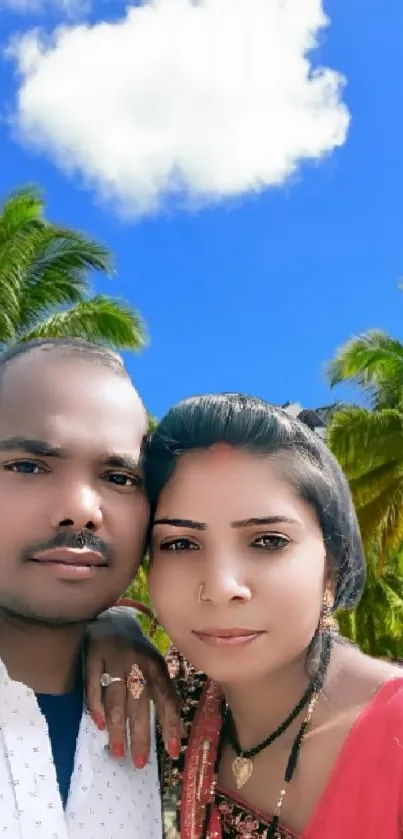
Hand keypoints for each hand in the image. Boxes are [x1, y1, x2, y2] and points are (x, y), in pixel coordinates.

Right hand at [85, 609, 181, 767]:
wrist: (111, 618)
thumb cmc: (137, 650)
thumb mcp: (154, 664)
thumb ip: (162, 690)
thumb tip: (175, 727)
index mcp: (156, 666)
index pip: (166, 699)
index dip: (170, 725)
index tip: (172, 751)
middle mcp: (137, 663)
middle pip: (140, 705)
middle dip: (141, 735)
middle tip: (139, 763)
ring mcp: (114, 659)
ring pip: (116, 700)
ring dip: (118, 729)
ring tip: (118, 752)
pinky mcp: (93, 656)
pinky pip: (93, 686)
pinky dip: (96, 707)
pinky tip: (99, 725)